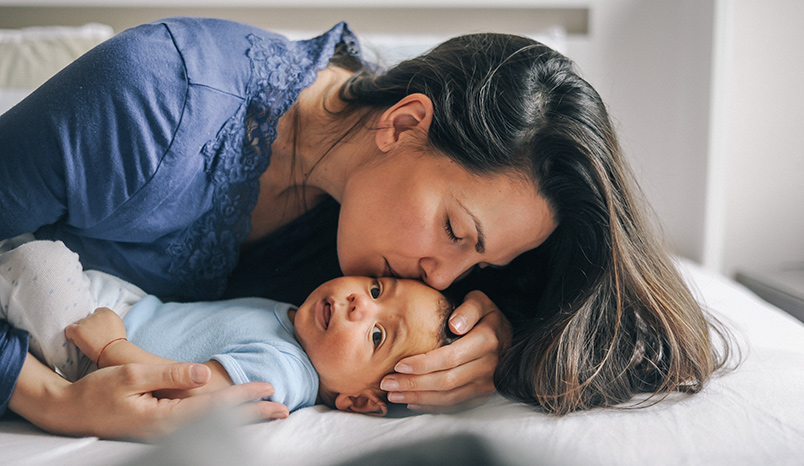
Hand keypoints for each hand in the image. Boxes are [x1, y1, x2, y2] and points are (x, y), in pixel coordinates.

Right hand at [9, 355, 288, 439]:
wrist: (69, 410)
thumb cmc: (98, 390)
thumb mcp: (131, 375)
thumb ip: (169, 375)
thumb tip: (202, 375)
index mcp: (163, 419)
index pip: (214, 408)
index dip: (242, 397)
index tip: (268, 388)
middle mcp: (168, 430)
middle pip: (220, 424)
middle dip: (253, 415)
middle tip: (284, 410)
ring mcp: (165, 432)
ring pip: (213, 427)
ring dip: (242, 420)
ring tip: (270, 415)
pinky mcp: (161, 428)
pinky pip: (199, 425)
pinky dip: (223, 420)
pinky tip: (237, 416)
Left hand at [65, 307, 125, 362]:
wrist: (113, 352)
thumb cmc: (117, 344)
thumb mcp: (117, 327)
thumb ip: (108, 322)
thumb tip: (100, 325)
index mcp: (107, 312)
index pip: (96, 313)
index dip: (96, 323)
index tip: (98, 331)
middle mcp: (96, 314)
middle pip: (86, 319)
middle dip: (88, 328)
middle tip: (94, 339)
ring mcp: (86, 321)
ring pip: (78, 325)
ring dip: (81, 333)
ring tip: (90, 343)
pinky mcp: (78, 330)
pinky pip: (69, 330)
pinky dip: (72, 337)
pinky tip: (80, 343)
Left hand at [380, 290, 511, 411]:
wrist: (508, 337)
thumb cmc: (486, 316)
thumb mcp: (480, 302)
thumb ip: (469, 309)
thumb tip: (455, 325)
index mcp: (487, 341)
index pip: (450, 357)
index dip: (423, 364)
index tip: (399, 365)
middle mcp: (489, 366)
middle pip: (446, 381)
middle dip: (413, 385)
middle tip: (387, 383)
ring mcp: (487, 384)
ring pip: (449, 397)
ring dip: (419, 398)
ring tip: (393, 394)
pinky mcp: (482, 395)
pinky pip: (456, 405)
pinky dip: (432, 407)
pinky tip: (412, 402)